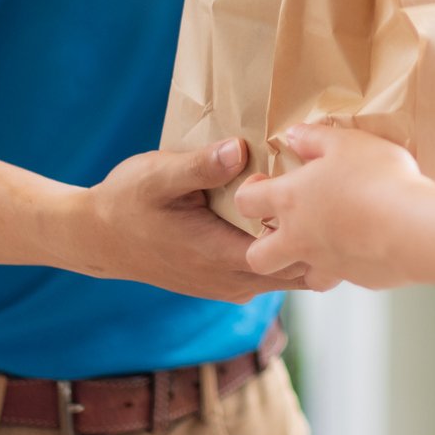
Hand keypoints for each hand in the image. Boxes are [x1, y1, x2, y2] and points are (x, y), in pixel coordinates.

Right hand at [63, 140, 310, 301]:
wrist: (98, 236)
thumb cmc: (128, 202)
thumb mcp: (159, 175)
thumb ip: (201, 166)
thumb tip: (239, 149)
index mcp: (219, 255)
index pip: (289, 257)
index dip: (316, 230)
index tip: (329, 195)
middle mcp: (230, 279)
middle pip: (299, 271)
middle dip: (322, 238)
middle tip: (336, 195)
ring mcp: (229, 284)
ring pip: (288, 274)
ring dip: (306, 244)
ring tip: (318, 201)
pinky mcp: (225, 281)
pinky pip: (269, 272)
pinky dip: (285, 249)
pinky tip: (288, 215)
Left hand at [236, 124, 427, 289]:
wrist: (414, 227)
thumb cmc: (377, 178)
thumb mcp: (346, 142)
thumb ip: (315, 138)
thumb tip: (294, 136)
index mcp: (290, 200)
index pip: (246, 203)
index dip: (248, 193)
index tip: (263, 184)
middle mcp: (299, 237)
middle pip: (257, 256)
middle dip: (262, 245)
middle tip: (283, 226)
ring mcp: (326, 262)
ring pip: (300, 275)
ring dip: (305, 261)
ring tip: (327, 239)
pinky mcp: (355, 278)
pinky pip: (343, 275)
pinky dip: (348, 262)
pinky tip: (368, 243)